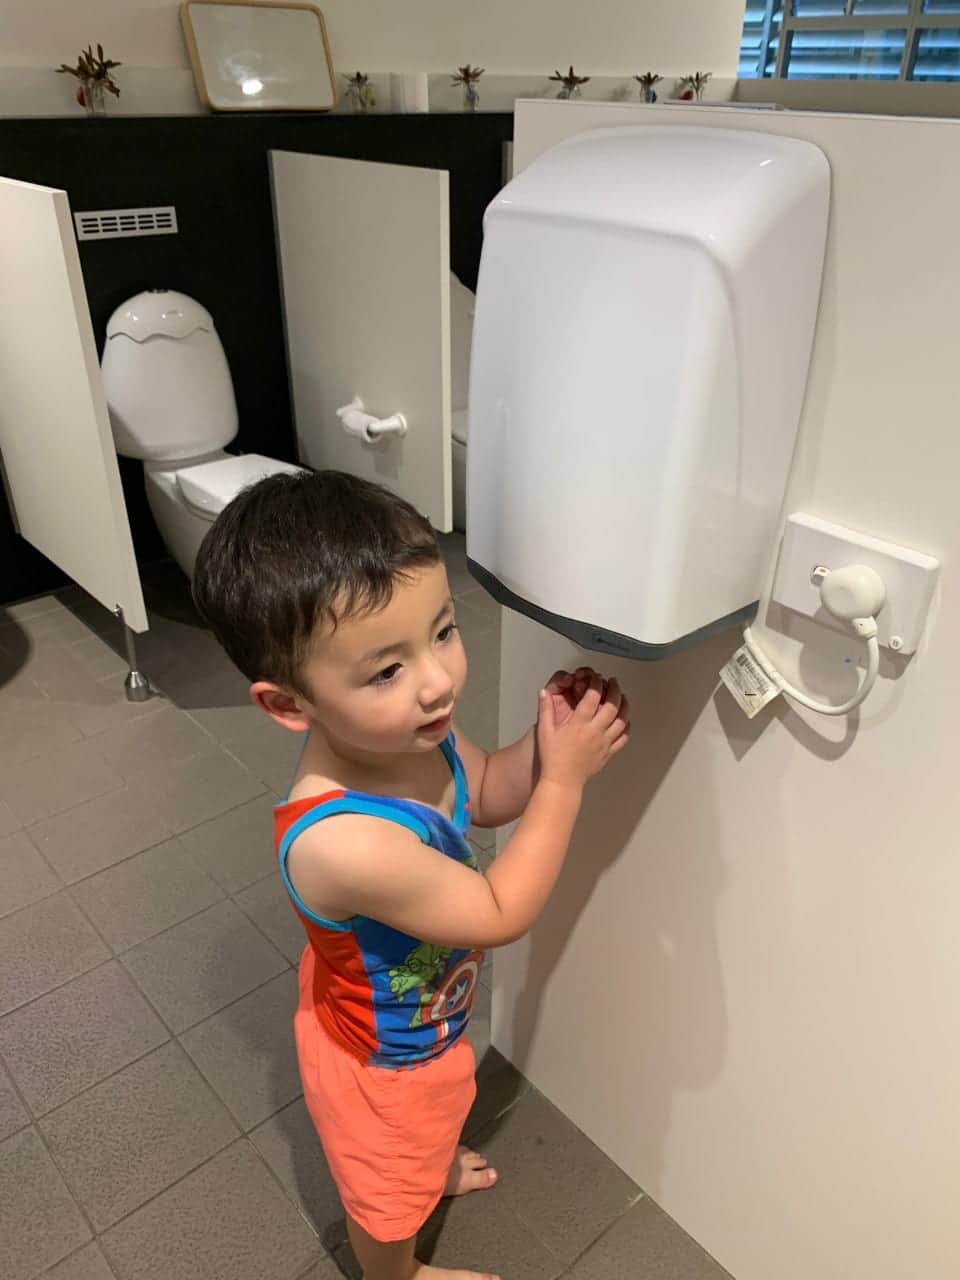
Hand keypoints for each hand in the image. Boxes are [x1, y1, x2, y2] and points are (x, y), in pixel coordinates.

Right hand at [536, 672, 630, 789]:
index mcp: (579, 724)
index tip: (596, 677)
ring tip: (623, 697)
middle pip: (612, 705)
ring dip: (624, 706)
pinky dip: (627, 727)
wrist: (562, 781)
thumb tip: (543, 692)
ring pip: (622, 720)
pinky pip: (624, 738)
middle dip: (615, 689)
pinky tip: (625, 721)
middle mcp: (595, 731)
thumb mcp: (544, 732)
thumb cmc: (552, 758)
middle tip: (613, 681)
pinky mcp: (608, 753)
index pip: (593, 697)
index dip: (596, 683)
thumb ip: (545, 710)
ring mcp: (604, 742)